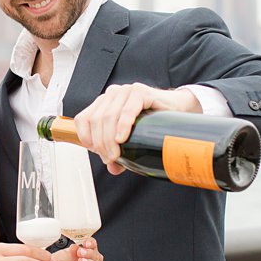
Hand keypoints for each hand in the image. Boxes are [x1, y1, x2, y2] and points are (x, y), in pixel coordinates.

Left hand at [70, 83, 200, 173]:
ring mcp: (126, 91)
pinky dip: (122, 126)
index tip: (97, 153)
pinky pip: (127, 111)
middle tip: (111, 158)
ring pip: (109, 117)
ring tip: (116, 154)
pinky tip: (122, 138)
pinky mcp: (140, 92)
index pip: (84, 119)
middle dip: (101, 143)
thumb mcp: (131, 138)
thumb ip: (118, 151)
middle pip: (96, 120)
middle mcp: (112, 94)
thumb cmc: (151, 123)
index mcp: (104, 102)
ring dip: (109, 139)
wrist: (177, 110)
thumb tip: (112, 168)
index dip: (85, 137)